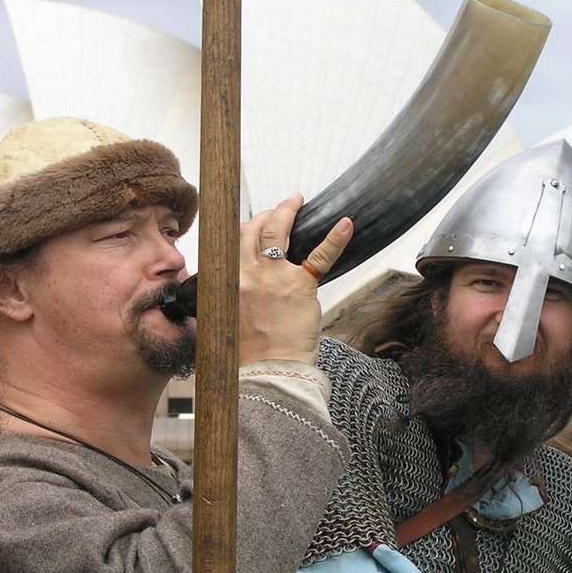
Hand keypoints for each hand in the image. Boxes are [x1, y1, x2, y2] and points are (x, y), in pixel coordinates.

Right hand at [238, 194, 351, 364]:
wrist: (268, 371)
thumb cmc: (248, 352)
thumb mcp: (225, 318)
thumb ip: (229, 295)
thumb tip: (236, 285)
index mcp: (226, 281)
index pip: (233, 241)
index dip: (245, 227)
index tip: (252, 221)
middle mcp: (246, 273)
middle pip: (254, 229)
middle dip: (268, 213)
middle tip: (281, 207)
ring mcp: (274, 277)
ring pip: (278, 230)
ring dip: (288, 211)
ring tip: (297, 201)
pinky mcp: (301, 286)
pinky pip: (320, 256)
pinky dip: (334, 238)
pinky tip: (345, 224)